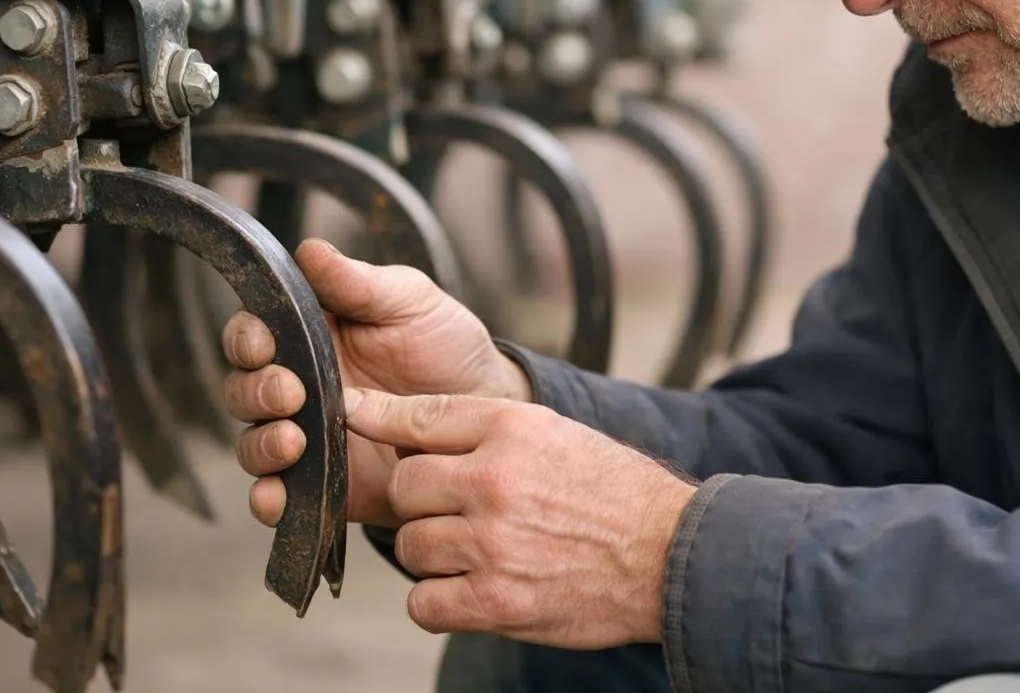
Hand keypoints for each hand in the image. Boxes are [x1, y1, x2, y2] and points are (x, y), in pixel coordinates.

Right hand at [220, 239, 530, 526]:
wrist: (487, 409)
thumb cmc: (445, 346)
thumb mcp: (410, 302)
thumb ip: (357, 283)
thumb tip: (309, 248)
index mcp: (308, 334)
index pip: (254, 333)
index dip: (248, 338)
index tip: (265, 343)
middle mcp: (298, 386)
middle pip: (243, 390)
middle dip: (256, 392)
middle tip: (291, 393)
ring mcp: (307, 438)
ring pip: (254, 445)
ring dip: (261, 445)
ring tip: (293, 441)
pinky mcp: (324, 485)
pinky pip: (281, 497)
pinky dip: (270, 499)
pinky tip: (277, 496)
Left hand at [347, 387, 697, 647]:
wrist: (668, 554)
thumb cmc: (609, 491)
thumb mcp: (550, 432)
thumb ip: (477, 424)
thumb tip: (392, 417)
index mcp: (512, 428)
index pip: (418, 419)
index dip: (376, 419)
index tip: (351, 416)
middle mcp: (497, 481)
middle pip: (405, 488)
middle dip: (421, 501)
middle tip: (455, 509)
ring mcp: (494, 544)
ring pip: (411, 546)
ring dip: (433, 553)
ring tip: (476, 549)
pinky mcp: (497, 602)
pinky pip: (424, 603)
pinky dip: (440, 600)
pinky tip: (472, 586)